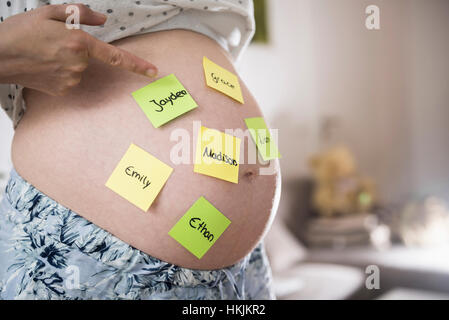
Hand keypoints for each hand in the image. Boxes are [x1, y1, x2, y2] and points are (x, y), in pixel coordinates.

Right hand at [0, 4, 157, 95]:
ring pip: (80, 69)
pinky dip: (61, 72)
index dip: (137, 65)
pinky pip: (70, 79)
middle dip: (77, 49)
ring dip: (68, 61)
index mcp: (79, 43)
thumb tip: (103, 20)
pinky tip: (44, 66)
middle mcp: (78, 64)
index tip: (153, 71)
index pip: (116, 57)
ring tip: (44, 53)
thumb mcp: (49, 12)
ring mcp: (71, 80)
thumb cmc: (21, 31)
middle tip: (51, 42)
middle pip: (90, 58)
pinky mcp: (62, 90)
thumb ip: (81, 14)